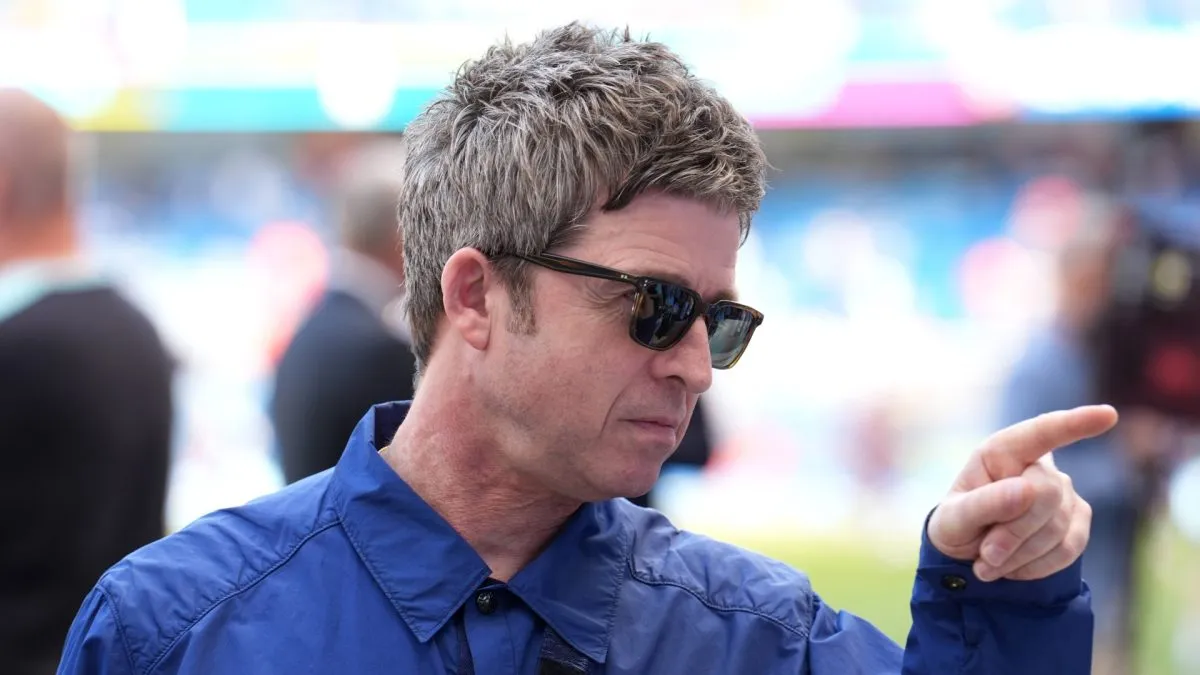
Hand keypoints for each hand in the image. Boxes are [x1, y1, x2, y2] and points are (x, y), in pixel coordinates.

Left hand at [927, 405, 1118, 581]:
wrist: (969, 554)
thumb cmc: (957, 525)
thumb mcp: (953, 519)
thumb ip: (983, 504)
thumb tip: (1027, 491)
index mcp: (1002, 451)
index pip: (1042, 432)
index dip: (1075, 423)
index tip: (1108, 415)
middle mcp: (1038, 466)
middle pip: (1046, 495)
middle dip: (1013, 532)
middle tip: (985, 555)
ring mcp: (1064, 493)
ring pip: (1057, 527)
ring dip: (1020, 555)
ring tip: (989, 562)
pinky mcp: (1078, 521)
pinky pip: (1070, 548)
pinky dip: (1037, 565)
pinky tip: (1013, 568)